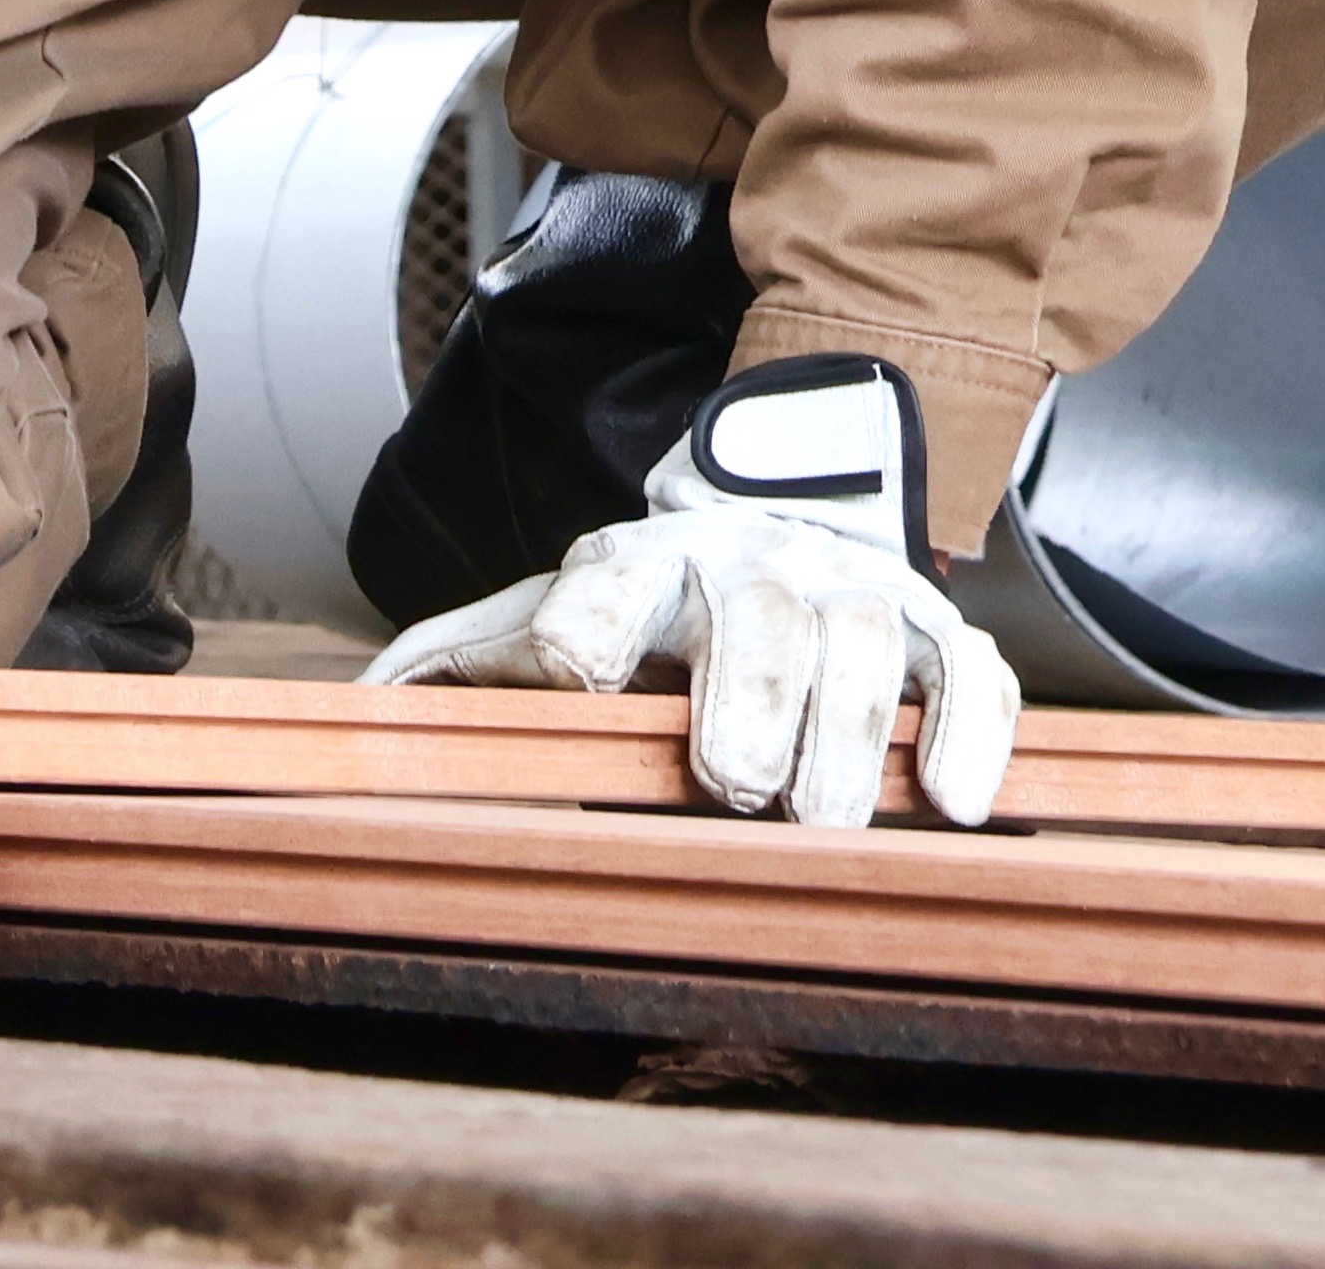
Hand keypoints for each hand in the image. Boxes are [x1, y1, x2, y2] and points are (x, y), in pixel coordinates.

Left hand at [360, 354, 1021, 831]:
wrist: (788, 504)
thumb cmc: (651, 597)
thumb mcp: (550, 604)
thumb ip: (459, 658)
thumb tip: (354, 715)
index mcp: (640, 564)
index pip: (605, 587)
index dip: (584, 634)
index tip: (578, 682)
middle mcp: (749, 570)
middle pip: (753, 626)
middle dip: (744, 702)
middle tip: (729, 785)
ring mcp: (849, 595)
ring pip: (861, 648)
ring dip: (845, 735)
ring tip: (827, 820)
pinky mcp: (935, 631)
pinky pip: (969, 675)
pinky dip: (969, 734)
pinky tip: (952, 804)